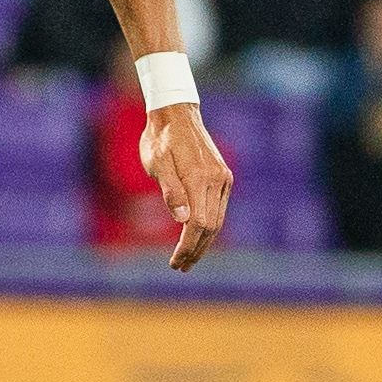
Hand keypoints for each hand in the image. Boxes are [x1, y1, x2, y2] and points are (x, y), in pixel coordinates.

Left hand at [139, 102, 231, 270]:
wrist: (176, 114)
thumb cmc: (160, 139)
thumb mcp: (157, 163)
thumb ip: (170, 191)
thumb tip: (182, 220)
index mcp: (199, 178)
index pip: (198, 224)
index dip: (187, 247)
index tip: (175, 262)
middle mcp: (217, 179)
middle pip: (211, 227)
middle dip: (196, 250)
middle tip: (180, 267)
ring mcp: (223, 178)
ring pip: (217, 220)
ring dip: (204, 242)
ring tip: (189, 258)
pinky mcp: (223, 176)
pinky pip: (219, 208)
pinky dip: (209, 226)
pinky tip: (197, 235)